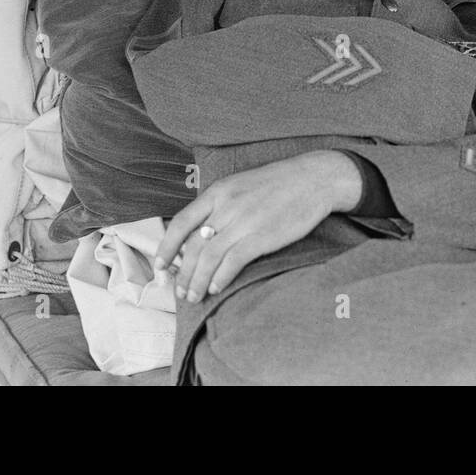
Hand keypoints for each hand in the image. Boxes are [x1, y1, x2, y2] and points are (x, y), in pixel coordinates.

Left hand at [154, 150, 362, 302]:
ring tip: (195, 296)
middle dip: (183, 274)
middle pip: (194, 246)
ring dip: (197, 281)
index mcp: (219, 191)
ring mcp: (245, 220)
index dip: (167, 247)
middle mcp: (227, 206)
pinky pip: (233, 261)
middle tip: (180, 292)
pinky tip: (216, 287)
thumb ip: (221, 205)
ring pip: (209, 257)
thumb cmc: (279, 184)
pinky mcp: (262, 235)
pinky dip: (221, 277)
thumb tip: (201, 234)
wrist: (314, 178)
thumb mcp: (242, 185)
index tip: (161, 265)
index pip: (181, 222)